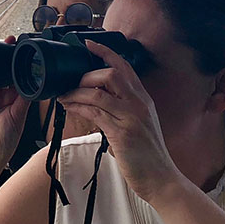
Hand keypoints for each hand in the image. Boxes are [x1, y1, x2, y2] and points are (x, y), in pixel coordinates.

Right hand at [0, 37, 31, 171]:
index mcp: (13, 101)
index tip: (27, 57)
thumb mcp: (19, 115)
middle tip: (16, 49)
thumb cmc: (3, 142)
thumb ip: (24, 96)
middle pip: (5, 73)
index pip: (17, 79)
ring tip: (5, 53)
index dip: (21, 68)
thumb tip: (33, 80)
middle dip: (10, 62)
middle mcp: (0, 96)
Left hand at [59, 40, 180, 202]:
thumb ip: (124, 109)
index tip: (89, 44)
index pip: (125, 67)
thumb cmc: (147, 155)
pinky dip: (78, 107)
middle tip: (72, 82)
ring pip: (98, 93)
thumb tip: (98, 99)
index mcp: (144, 99)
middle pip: (110, 74)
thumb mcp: (140, 124)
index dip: (106, 52)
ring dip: (76, 92)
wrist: (161, 179)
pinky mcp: (122, 133)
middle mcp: (139, 104)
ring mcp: (131, 118)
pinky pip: (95, 113)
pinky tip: (69, 107)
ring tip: (63, 95)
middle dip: (86, 75)